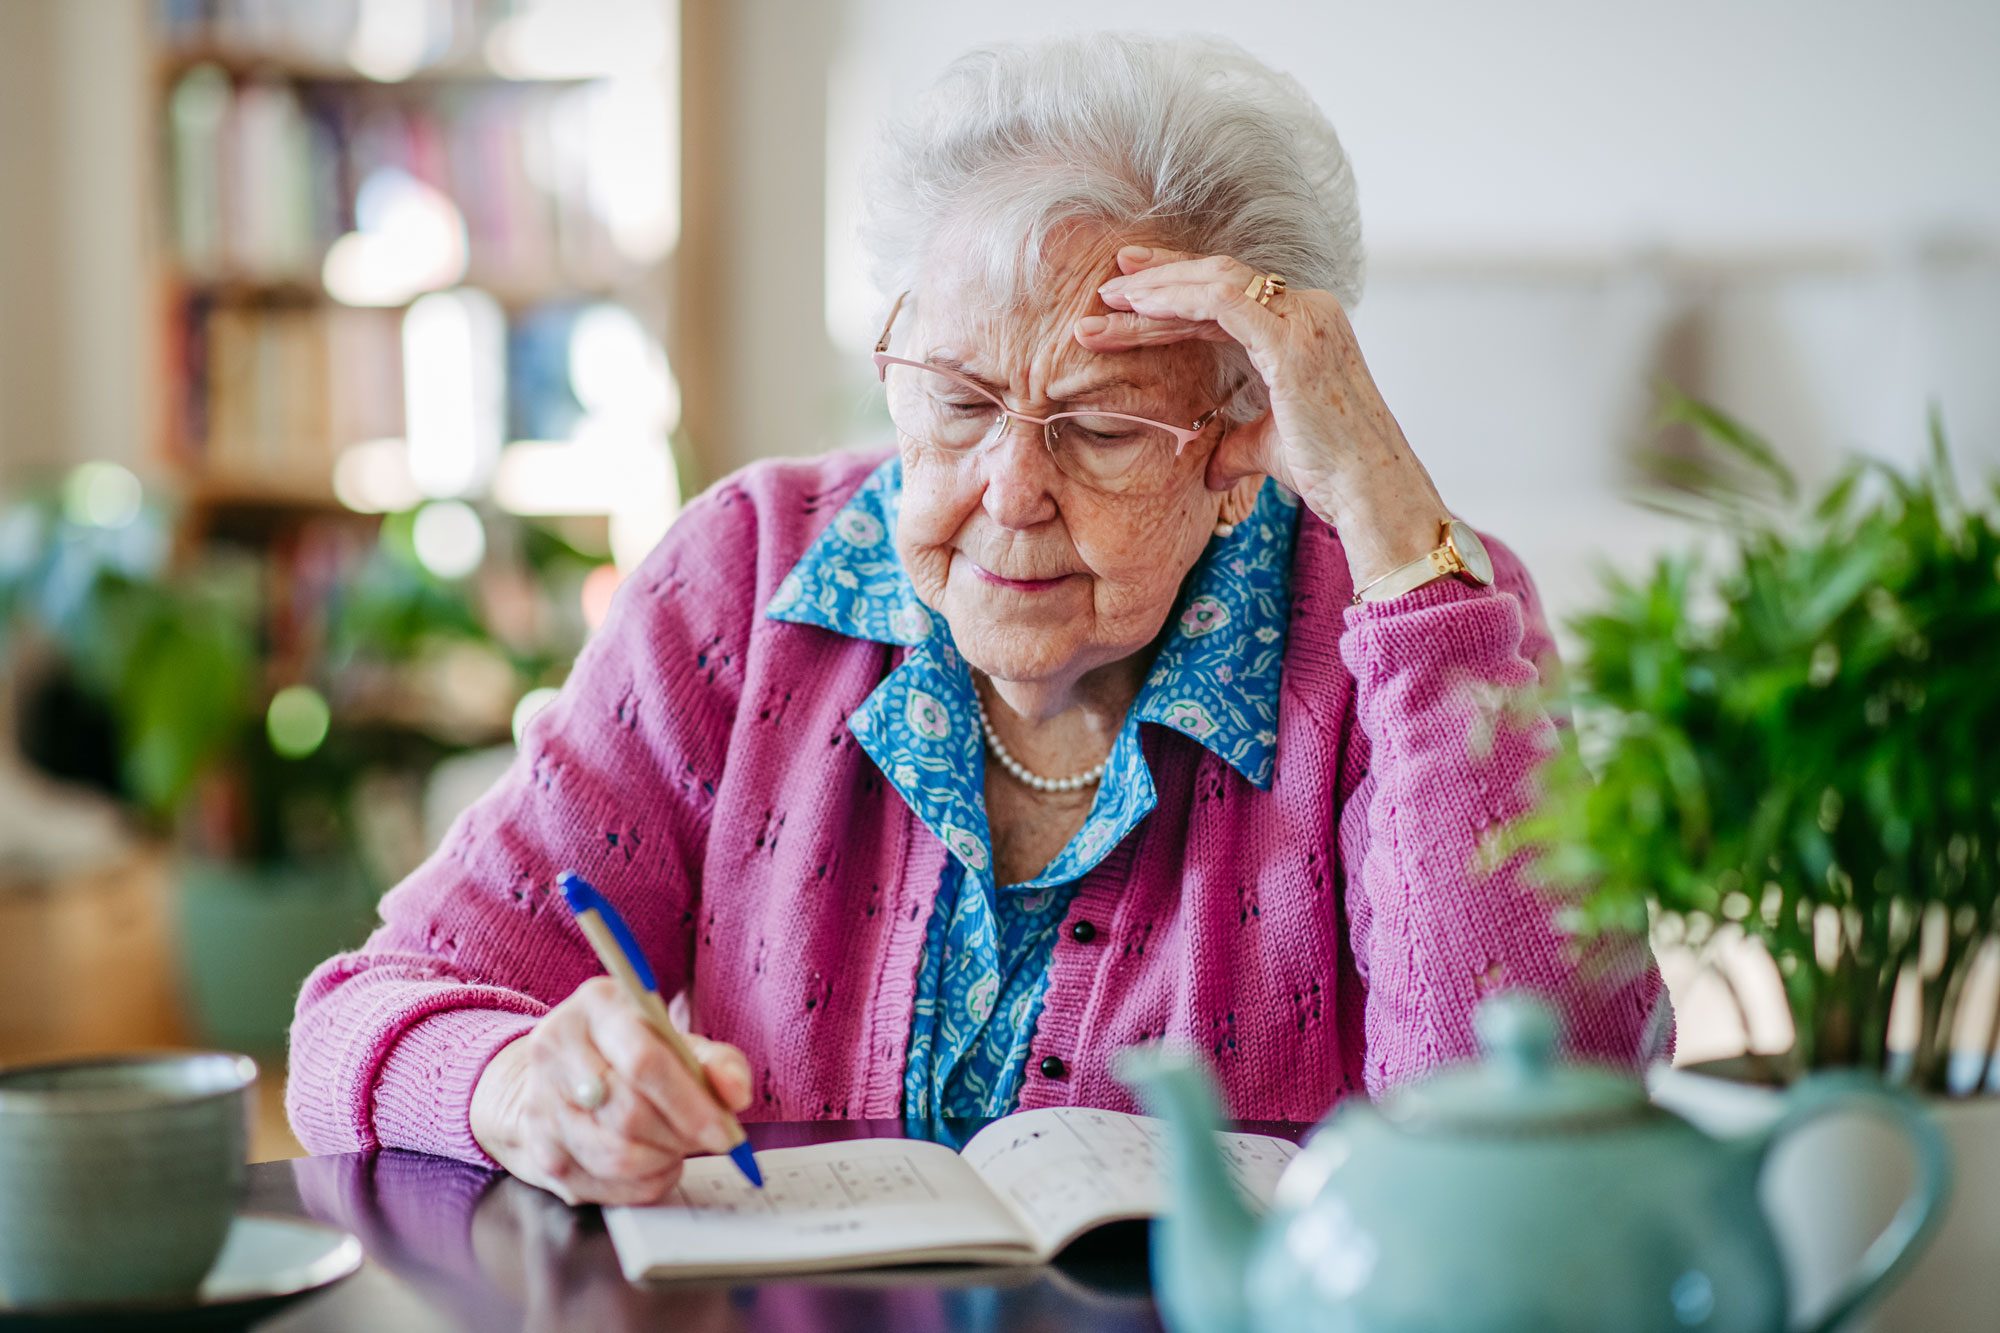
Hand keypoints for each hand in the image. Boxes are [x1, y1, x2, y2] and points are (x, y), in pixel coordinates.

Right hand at [469, 977, 752, 1205]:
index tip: (726, 1133)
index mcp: (598, 1006)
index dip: (691, 1105)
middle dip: (680, 1136)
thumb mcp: (678, 1041)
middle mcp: (557, 1048)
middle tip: (706, 1140)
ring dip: (662, 1160)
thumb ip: (717, 1062)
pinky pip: (603, 1186)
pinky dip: (642, 1183)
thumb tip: (736, 1094)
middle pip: (629, 1114)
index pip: (644, 1062)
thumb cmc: (632, 1052)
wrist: (561, 1074)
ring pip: (614, 1155)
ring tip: (677, 1145)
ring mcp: (541, 1101)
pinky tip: (655, 1163)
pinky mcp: (539, 1149)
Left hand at [1080, 245, 1448, 587]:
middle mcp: (1308, 311)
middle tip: (1111, 280)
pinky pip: (1220, 301)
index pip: (1230, 298)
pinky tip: (1138, 308)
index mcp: (1304, 328)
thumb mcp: (1268, 448)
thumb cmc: (1330, 473)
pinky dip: (1175, 300)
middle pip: (1219, 279)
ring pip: (1214, 283)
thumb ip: (1236, 447)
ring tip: (1108, 298)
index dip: (1179, 294)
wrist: (1368, 490)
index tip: (1133, 295)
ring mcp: (1303, 319)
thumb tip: (1210, 470)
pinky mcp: (1290, 338)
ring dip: (1157, 288)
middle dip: (1160, 277)